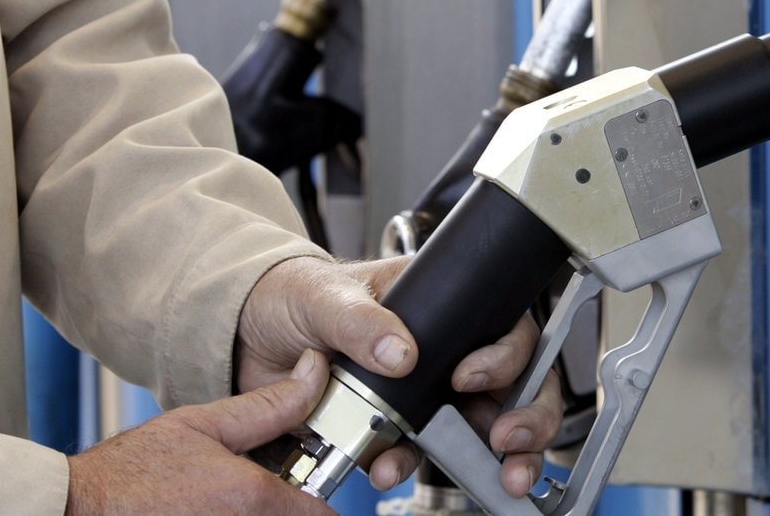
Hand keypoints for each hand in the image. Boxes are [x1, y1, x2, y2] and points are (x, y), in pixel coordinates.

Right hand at [67, 350, 333, 513]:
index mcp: (253, 497)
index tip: (307, 483)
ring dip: (264, 514)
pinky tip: (211, 509)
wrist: (77, 509)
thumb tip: (314, 372)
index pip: (322, 514)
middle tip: (270, 486)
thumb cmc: (128, 472)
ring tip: (229, 497)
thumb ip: (269, 404)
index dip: (319, 496)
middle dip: (292, 507)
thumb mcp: (203, 422)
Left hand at [234, 255, 563, 494]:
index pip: (504, 326)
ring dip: (494, 455)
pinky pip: (418, 454)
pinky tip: (390, 470)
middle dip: (528, 416)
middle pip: (517, 382)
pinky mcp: (394, 427)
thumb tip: (401, 351)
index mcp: (440, 303)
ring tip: (495, 474)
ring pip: (484, 425)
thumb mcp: (322, 295)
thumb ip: (360, 319)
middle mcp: (445, 348)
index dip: (506, 355)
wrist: (241, 339)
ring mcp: (425, 391)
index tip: (471, 376)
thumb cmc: (289, 295)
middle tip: (507, 438)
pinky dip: (409, 468)